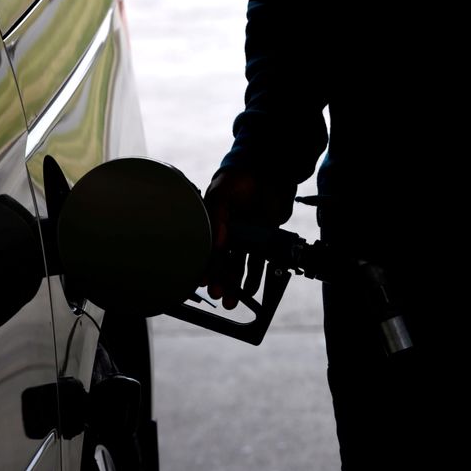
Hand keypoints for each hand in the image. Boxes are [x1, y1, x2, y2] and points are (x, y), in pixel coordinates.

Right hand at [202, 169, 295, 308]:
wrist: (270, 169)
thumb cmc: (240, 177)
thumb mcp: (222, 192)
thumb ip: (218, 216)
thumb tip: (218, 244)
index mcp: (211, 221)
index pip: (205, 247)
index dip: (204, 264)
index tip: (201, 280)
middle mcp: (226, 232)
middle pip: (221, 260)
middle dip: (218, 279)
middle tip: (217, 293)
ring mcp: (245, 236)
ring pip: (237, 264)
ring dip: (234, 283)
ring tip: (231, 300)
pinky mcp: (263, 238)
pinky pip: (258, 260)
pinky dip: (255, 276)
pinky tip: (251, 289)